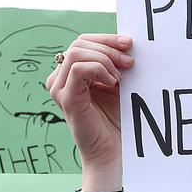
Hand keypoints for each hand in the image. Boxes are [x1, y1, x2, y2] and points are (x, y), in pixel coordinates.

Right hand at [45, 34, 132, 186]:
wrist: (115, 152)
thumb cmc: (118, 121)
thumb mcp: (118, 85)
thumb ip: (116, 65)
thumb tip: (127, 42)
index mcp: (73, 74)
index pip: (83, 42)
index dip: (106, 39)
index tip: (129, 44)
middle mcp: (61, 79)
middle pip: (79, 43)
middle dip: (108, 47)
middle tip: (130, 62)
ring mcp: (60, 88)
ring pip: (77, 52)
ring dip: (104, 59)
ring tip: (120, 77)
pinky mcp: (65, 98)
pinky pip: (78, 68)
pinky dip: (98, 69)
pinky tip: (112, 82)